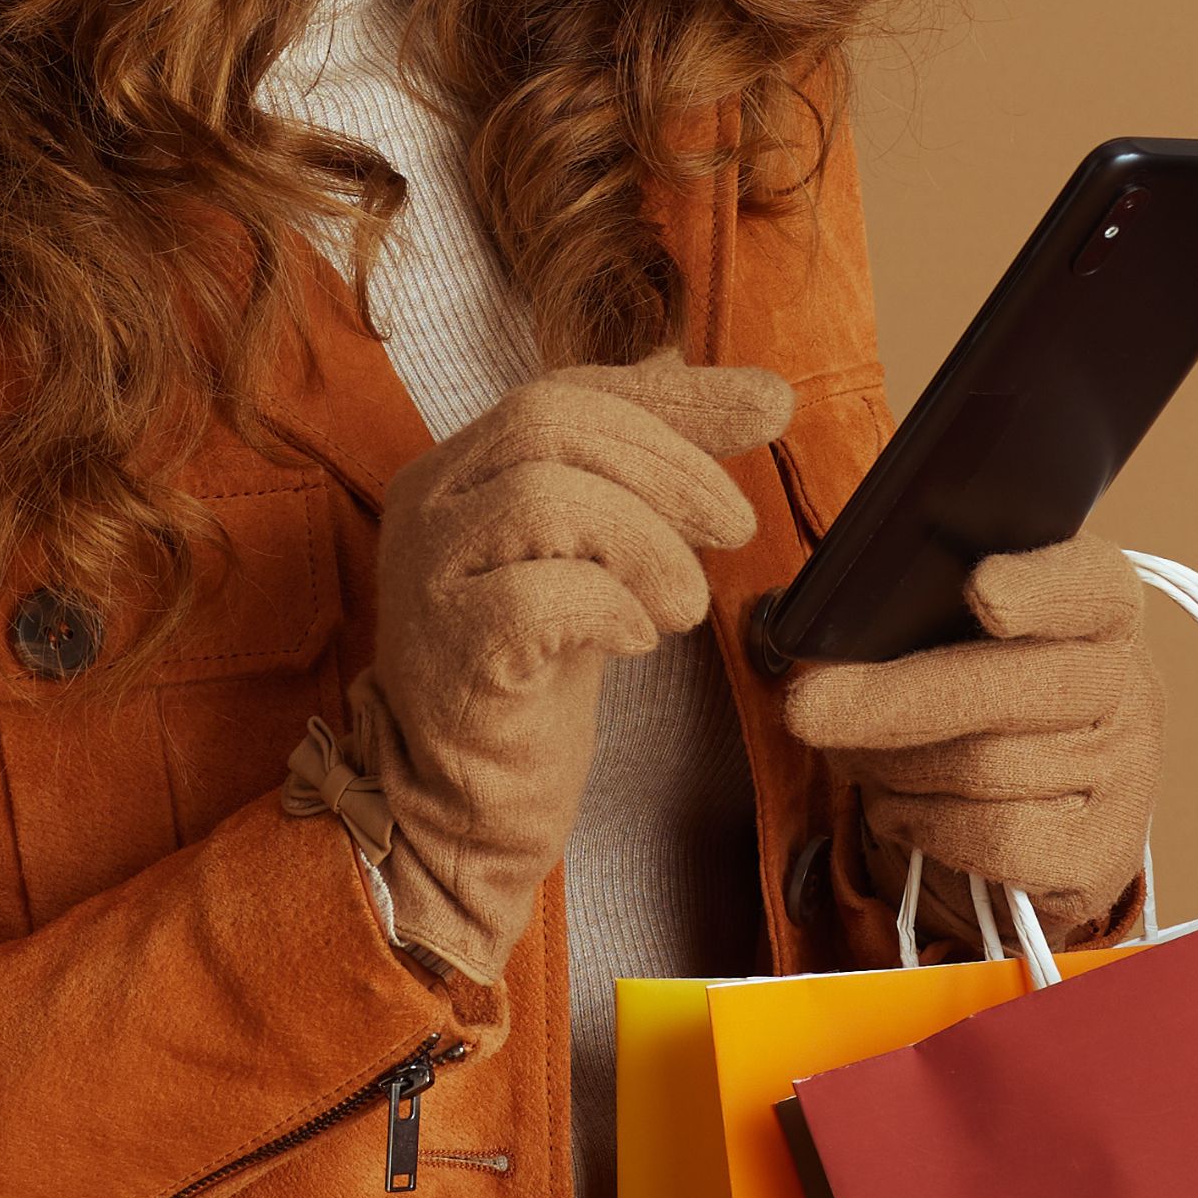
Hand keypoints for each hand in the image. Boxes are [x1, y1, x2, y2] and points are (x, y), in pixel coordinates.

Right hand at [353, 352, 795, 985]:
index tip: (770, 412)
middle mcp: (427, 502)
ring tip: (683, 606)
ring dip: (645, 544)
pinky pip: (539, 595)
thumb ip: (653, 476)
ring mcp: (427, 571)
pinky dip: (610, 608)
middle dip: (668, 466)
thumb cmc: (532, 683)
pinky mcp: (447, 646)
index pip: (568, 390)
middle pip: (550, 422)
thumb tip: (759, 395)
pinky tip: (634, 641)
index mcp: (459, 469)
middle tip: (736, 527)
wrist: (461, 807)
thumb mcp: (599, 559)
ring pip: (545, 496)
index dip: (673, 395)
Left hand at [779, 535, 1162, 939]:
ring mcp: (1127, 773)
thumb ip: (916, 618)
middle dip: (893, 701)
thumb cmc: (979, 704)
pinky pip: (997, 840)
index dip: (1039, 589)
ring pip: (985, 770)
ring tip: (865, 762)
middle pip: (1009, 689)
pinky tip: (908, 813)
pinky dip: (929, 829)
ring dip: (895, 770)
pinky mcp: (1105, 853)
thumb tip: (821, 632)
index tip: (981, 591)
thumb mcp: (957, 639)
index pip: (1088, 585)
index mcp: (1100, 609)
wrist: (1031, 814)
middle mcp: (1128, 685)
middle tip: (808, 709)